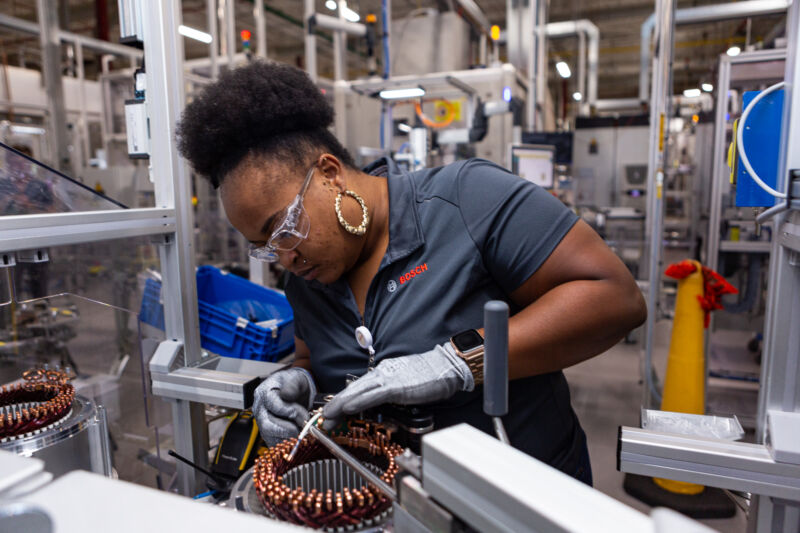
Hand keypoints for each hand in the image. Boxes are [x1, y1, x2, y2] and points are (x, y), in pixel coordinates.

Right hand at [252, 367, 316, 446]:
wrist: (296, 391)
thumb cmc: (294, 384)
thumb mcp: (296, 379)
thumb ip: (292, 386)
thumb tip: (286, 395)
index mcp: (263, 393)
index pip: (273, 406)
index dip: (289, 412)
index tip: (302, 415)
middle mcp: (259, 409)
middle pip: (268, 425)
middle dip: (288, 429)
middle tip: (303, 426)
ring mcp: (262, 422)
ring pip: (270, 436)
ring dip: (288, 436)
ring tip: (301, 430)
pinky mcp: (267, 432)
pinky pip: (274, 443)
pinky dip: (287, 442)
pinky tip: (297, 436)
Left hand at [321, 343, 473, 430]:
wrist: (446, 366)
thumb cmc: (429, 375)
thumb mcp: (404, 383)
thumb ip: (389, 392)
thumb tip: (378, 404)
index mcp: (383, 373)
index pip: (357, 388)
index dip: (342, 400)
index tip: (332, 412)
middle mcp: (382, 373)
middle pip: (352, 389)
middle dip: (336, 404)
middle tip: (322, 418)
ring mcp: (389, 378)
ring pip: (358, 391)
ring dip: (341, 404)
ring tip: (328, 414)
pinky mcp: (398, 386)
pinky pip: (374, 395)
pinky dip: (359, 401)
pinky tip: (349, 408)